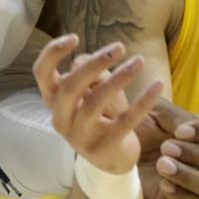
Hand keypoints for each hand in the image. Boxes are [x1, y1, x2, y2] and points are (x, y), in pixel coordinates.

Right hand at [34, 34, 161, 175]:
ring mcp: (80, 137)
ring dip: (119, 78)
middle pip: (69, 87)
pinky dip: (143, 101)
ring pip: (95, 102)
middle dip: (94, 63)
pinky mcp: (103, 148)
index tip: (75, 37)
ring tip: (138, 61)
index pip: (41, 73)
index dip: (52, 52)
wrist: (110, 161)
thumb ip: (88, 74)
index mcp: (53, 102)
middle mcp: (61, 119)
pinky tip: (157, 85)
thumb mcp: (91, 93)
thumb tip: (93, 60)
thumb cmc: (100, 117)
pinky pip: (126, 121)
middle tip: (119, 47)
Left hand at [137, 97, 198, 198]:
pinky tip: (163, 184)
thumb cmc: (132, 127)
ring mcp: (191, 182)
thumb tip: (187, 128)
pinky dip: (182, 195)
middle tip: (166, 148)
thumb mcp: (150, 112)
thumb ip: (173, 116)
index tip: (180, 131)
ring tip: (162, 165)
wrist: (108, 151)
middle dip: (196, 154)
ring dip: (189, 175)